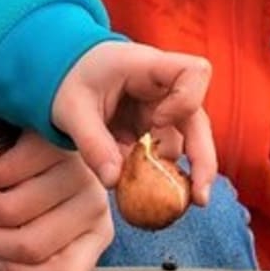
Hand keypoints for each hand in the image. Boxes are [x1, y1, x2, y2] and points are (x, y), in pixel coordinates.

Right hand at [0, 131, 114, 270]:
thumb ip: (1, 254)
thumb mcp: (30, 225)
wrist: (44, 124)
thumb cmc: (34, 187)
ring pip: (10, 212)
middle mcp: (94, 205)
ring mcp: (76, 172)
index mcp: (97, 234)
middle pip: (29, 246)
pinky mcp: (50, 143)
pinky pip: (1, 173)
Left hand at [50, 41, 215, 205]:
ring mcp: (164, 112)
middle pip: (199, 121)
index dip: (187, 100)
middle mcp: (165, 90)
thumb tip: (113, 182)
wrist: (66, 77)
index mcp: (148, 67)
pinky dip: (154, 178)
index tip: (157, 121)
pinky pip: (163, 158)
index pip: (194, 72)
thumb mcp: (72, 110)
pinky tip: (137, 195)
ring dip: (171, 175)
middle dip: (202, 161)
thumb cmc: (71, 80)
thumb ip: (93, 143)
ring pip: (183, 146)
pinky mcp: (155, 133)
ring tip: (150, 203)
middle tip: (199, 199)